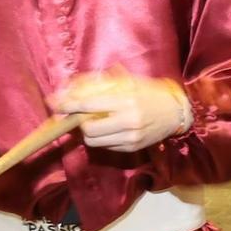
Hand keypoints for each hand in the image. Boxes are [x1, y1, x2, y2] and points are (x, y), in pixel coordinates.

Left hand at [50, 72, 190, 152]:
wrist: (175, 112)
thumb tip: (71, 90)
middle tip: (80, 116)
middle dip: (80, 122)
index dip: (69, 105)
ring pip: (94, 140)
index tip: (54, 104)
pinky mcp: (132, 147)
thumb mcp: (128, 83)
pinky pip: (105, 146)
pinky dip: (101, 138)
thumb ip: (101, 85)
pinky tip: (108, 129)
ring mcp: (130, 136)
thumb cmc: (149, 93)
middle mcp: (128, 120)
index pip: (89, 104)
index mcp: (126, 100)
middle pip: (88, 128)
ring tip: (94, 123)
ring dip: (88, 132)